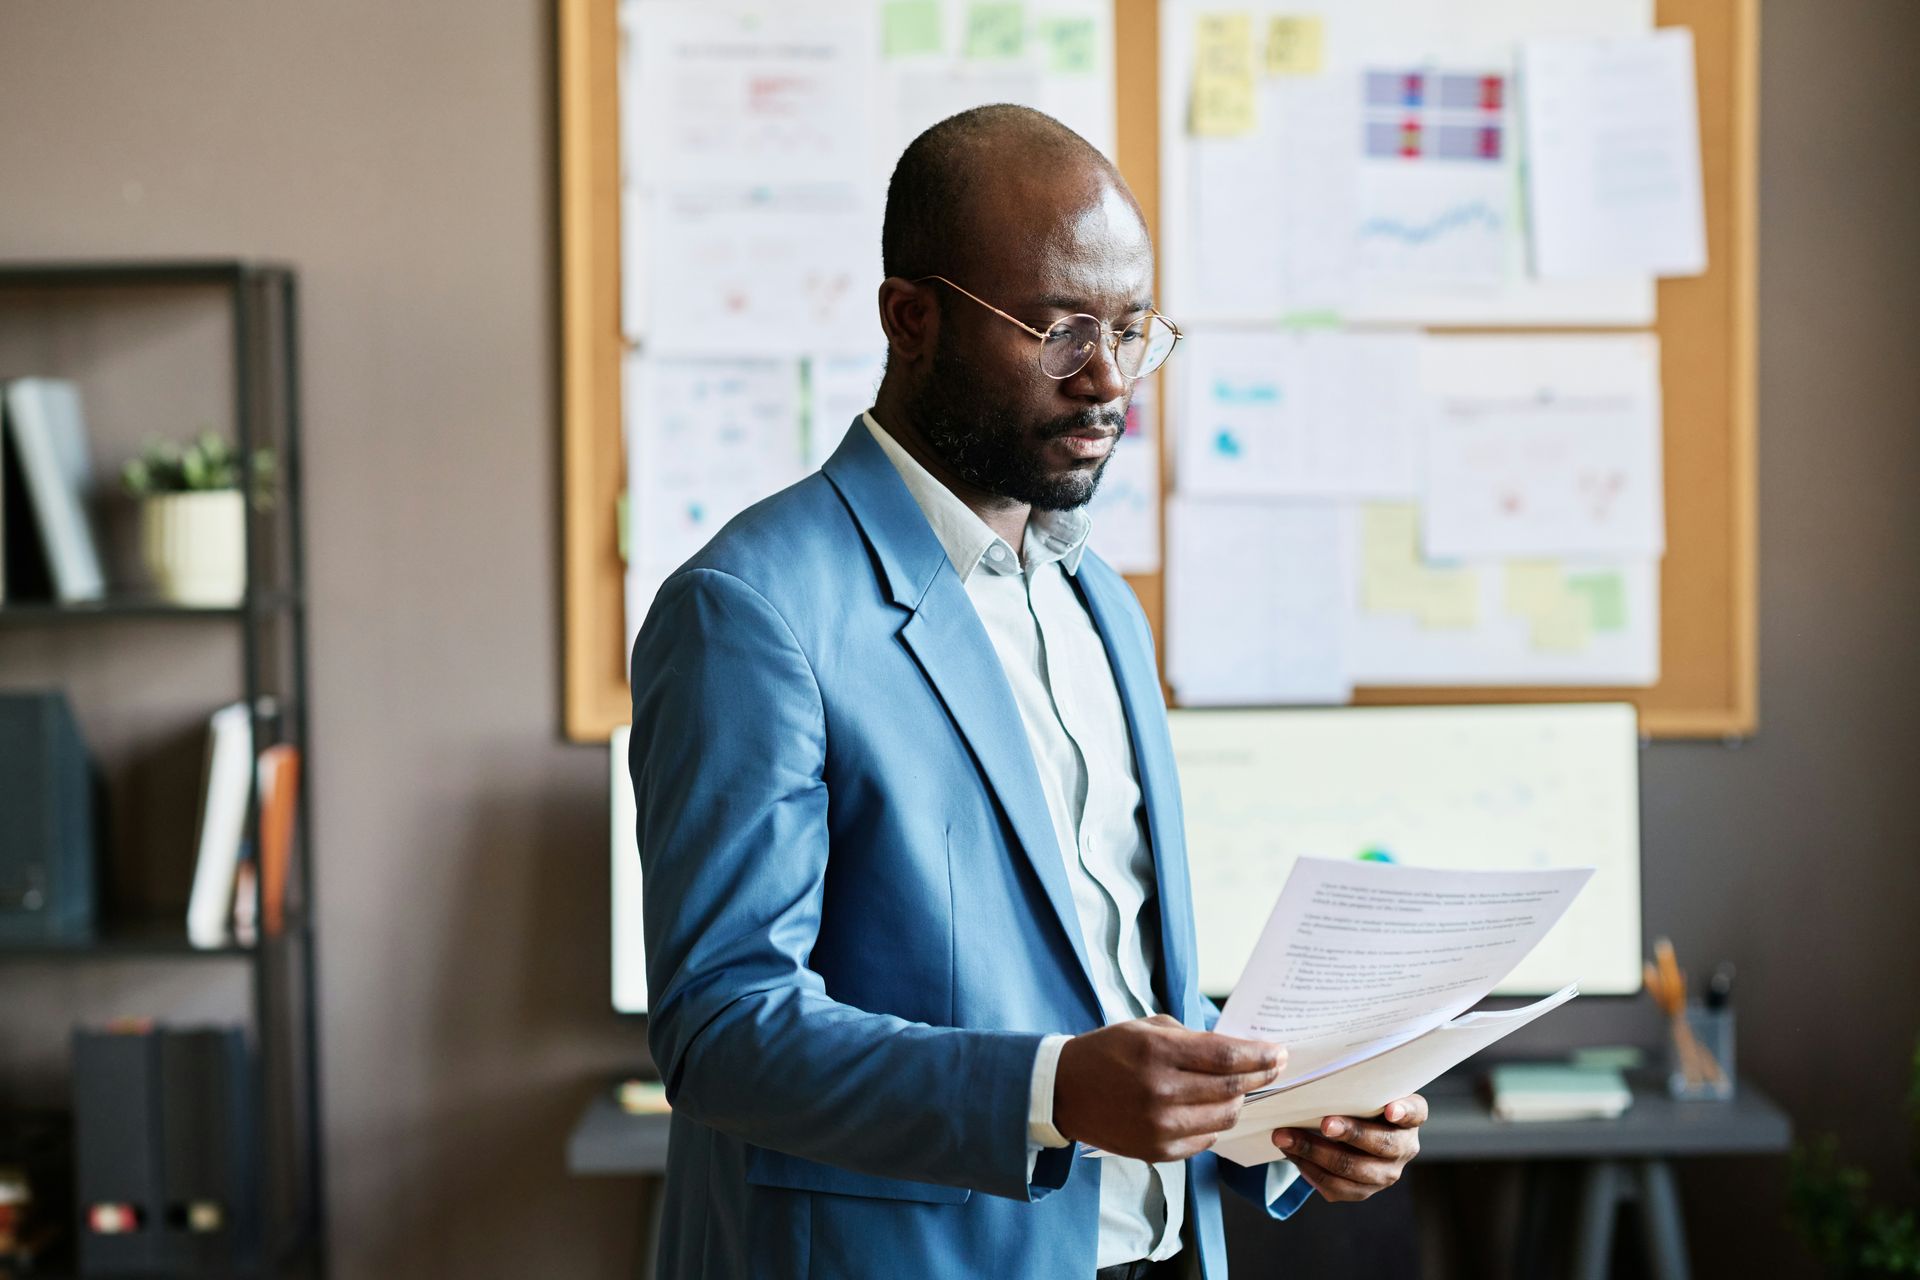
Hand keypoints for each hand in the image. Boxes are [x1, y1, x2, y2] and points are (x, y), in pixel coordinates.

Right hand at [1053, 1015, 1284, 1162]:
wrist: (1065, 1091)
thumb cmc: (1108, 1052)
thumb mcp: (1147, 1028)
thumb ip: (1193, 1039)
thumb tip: (1240, 1051)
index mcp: (1156, 1053)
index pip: (1225, 1057)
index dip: (1259, 1056)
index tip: (1278, 1052)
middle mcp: (1159, 1092)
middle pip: (1230, 1089)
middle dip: (1261, 1077)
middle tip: (1275, 1067)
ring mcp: (1158, 1127)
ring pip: (1224, 1118)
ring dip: (1238, 1101)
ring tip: (1238, 1088)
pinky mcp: (1157, 1152)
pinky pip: (1205, 1141)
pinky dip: (1214, 1124)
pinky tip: (1208, 1109)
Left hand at [1271, 1094, 1426, 1201]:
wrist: (1349, 1133)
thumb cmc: (1355, 1101)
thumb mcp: (1361, 1089)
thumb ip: (1353, 1084)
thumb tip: (1317, 1075)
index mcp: (1410, 1117)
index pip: (1414, 1112)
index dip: (1403, 1111)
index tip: (1390, 1110)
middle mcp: (1404, 1147)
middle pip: (1381, 1144)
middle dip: (1350, 1133)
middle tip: (1324, 1124)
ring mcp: (1386, 1173)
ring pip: (1354, 1169)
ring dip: (1316, 1153)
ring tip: (1287, 1138)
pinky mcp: (1364, 1191)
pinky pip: (1337, 1187)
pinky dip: (1310, 1170)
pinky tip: (1292, 1154)